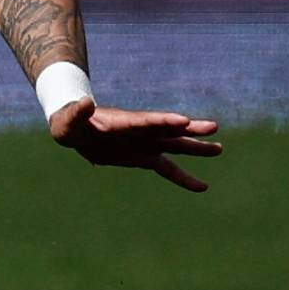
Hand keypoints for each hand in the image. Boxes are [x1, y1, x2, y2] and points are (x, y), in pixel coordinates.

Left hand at [49, 101, 222, 191]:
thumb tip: (84, 102)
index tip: (183, 121)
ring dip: (196, 148)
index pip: (147, 121)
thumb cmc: (70, 123)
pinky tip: (202, 186)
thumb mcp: (69, 118)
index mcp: (124, 121)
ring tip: (219, 149)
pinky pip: (169, 169)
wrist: (75, 130)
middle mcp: (141, 131)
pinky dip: (184, 178)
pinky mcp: (145, 157)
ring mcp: (146, 143)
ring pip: (176, 146)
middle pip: (169, 129)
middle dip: (189, 129)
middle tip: (213, 127)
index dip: (164, 121)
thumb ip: (77, 111)